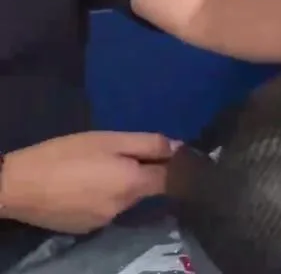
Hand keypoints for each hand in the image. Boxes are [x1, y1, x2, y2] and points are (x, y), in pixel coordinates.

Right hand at [0, 132, 176, 233]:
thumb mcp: (108, 140)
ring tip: (93, 169)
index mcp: (133, 184)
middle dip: (139, 172)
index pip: (171, 178)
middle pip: (145, 188)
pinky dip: (100, 197)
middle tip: (115, 154)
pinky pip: (104, 209)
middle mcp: (124, 207)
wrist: (15, 187)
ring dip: (119, 185)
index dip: (172, 164)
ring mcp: (104, 221)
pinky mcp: (86, 228)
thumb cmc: (63, 156)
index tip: (165, 153)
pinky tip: (81, 186)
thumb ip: (147, 144)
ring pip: (124, 199)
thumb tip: (178, 148)